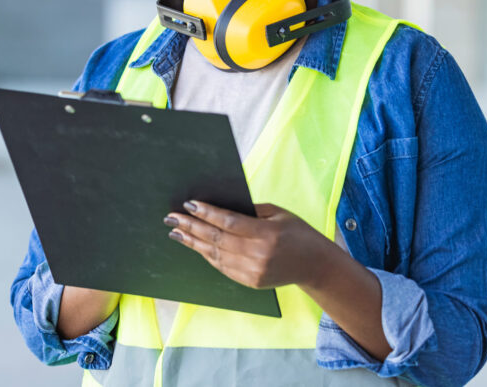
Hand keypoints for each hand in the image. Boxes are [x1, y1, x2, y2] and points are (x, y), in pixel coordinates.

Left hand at [164, 201, 332, 289]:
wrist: (315, 265)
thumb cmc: (297, 233)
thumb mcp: (278, 214)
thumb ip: (249, 210)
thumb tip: (217, 204)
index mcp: (267, 234)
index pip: (229, 222)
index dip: (206, 213)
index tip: (188, 204)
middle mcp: (259, 255)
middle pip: (217, 239)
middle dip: (191, 227)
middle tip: (171, 218)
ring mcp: (253, 271)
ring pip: (215, 254)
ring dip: (193, 242)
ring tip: (176, 232)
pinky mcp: (250, 282)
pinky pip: (222, 266)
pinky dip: (206, 255)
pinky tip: (194, 245)